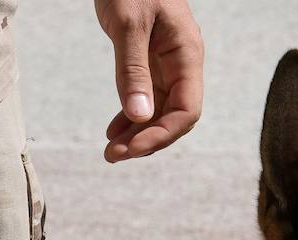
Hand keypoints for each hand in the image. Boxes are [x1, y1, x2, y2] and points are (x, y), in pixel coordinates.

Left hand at [93, 0, 203, 161]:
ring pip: (159, 110)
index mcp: (187, 54)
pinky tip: (114, 129)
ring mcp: (167, 63)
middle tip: (113, 156)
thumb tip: (139, 117)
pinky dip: (131, 115)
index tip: (130, 148)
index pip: (186, 111)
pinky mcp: (149, 60)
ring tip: (110, 149)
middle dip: (146, 140)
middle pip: (174, 117)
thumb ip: (133, 70)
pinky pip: (147, 97)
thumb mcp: (128, 24)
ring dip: (137, 133)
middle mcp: (182, 63)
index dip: (161, 135)